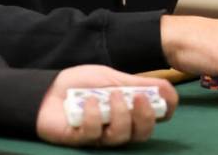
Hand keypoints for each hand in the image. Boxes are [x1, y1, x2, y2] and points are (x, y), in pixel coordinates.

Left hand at [36, 65, 176, 147]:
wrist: (48, 88)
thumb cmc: (81, 83)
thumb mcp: (111, 77)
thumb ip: (138, 84)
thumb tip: (169, 90)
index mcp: (129, 112)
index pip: (155, 120)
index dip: (164, 112)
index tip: (165, 99)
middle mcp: (118, 128)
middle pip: (142, 134)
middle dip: (145, 117)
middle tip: (138, 98)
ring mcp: (101, 136)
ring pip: (121, 136)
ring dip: (119, 114)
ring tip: (109, 95)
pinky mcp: (82, 139)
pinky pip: (94, 134)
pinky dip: (93, 116)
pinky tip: (88, 102)